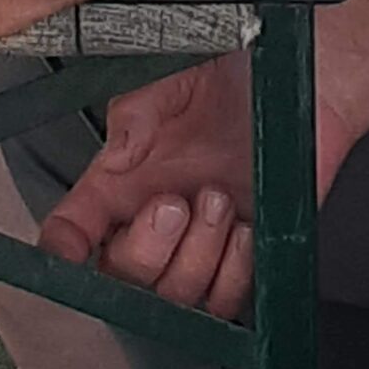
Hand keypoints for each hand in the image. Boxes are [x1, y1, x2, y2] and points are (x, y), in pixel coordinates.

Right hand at [38, 49, 366, 318]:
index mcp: (127, 176)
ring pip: (176, 298)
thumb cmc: (238, 68)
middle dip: (147, 249)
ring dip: (196, 255)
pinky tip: (243, 227)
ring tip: (217, 200)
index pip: (76, 226)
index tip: (66, 249)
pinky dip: (232, 270)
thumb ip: (129, 121)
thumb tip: (109, 158)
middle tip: (174, 204)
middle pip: (125, 278)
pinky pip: (226, 300)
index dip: (63, 248)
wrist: (305, 71)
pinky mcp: (250, 254)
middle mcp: (160, 215)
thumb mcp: (165, 82)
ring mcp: (204, 239)